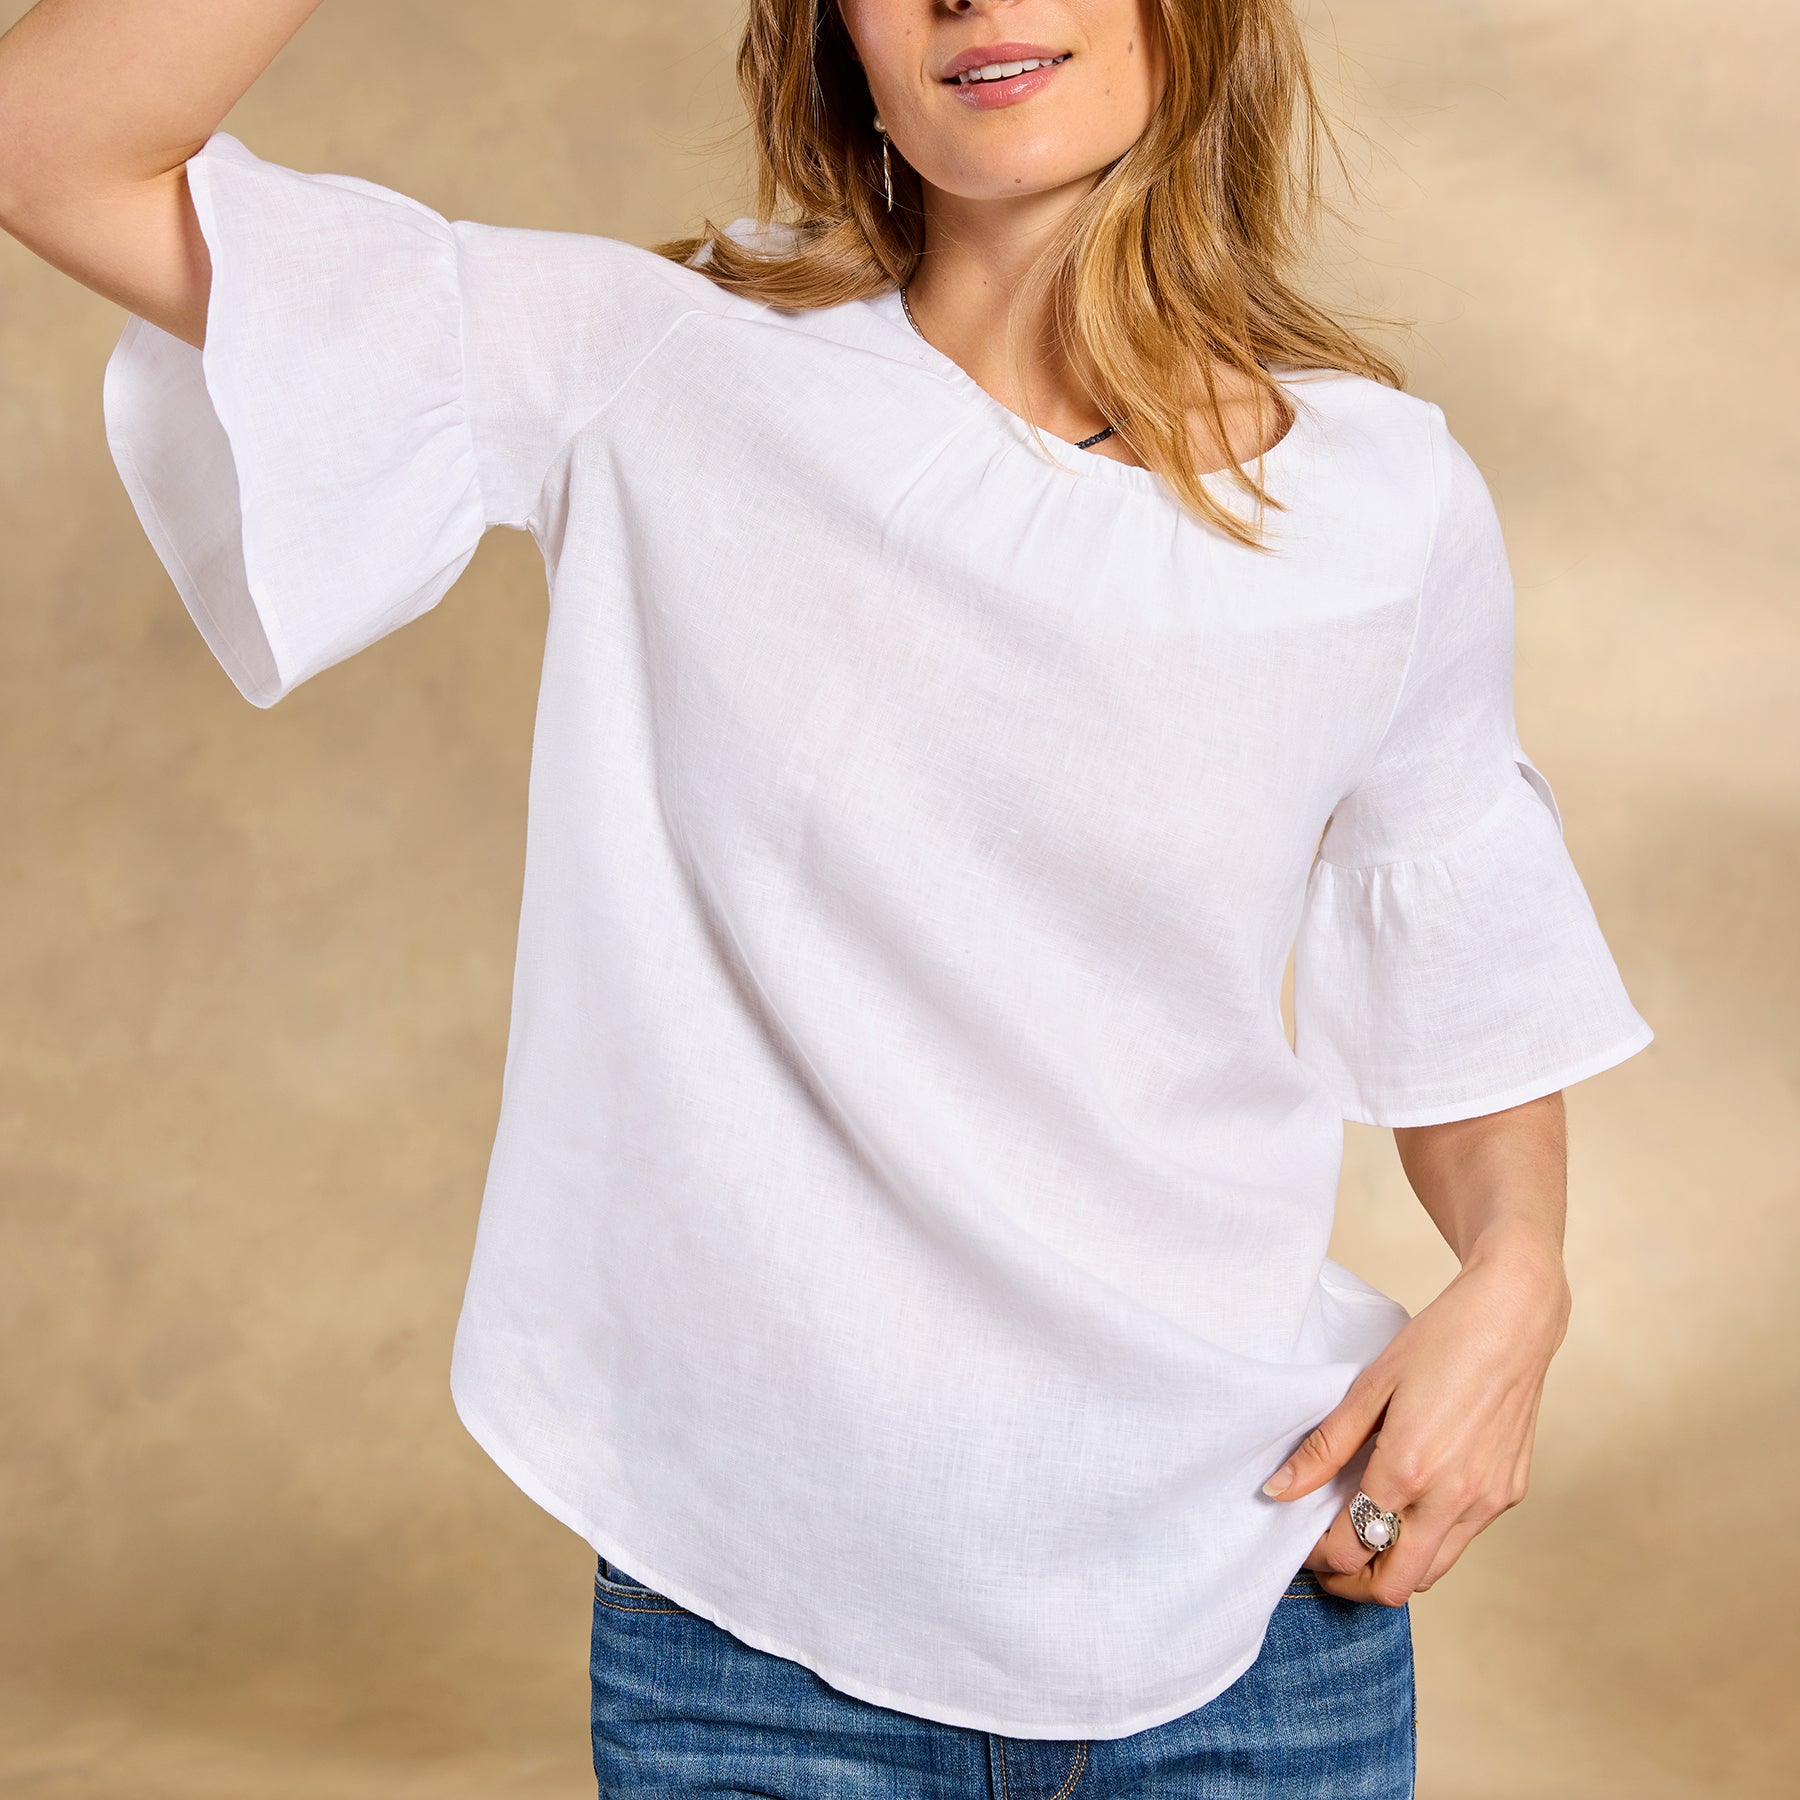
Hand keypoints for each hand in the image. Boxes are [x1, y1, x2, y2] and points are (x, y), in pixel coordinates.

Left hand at [1261, 1236, 1571, 1605]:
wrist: (1512, 1319)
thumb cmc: (1438, 1342)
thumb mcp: (1369, 1387)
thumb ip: (1324, 1447)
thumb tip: (1279, 1490)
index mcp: (1410, 1470)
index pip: (1352, 1549)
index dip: (1319, 1556)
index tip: (1302, 1541)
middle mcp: (1453, 1498)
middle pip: (1395, 1585)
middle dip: (1354, 1582)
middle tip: (1327, 1559)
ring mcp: (1487, 1501)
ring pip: (1433, 1572)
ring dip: (1393, 1567)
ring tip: (1363, 1535)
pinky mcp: (1509, 1494)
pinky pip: (1462, 1540)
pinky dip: (1429, 1540)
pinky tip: (1407, 1506)